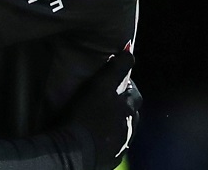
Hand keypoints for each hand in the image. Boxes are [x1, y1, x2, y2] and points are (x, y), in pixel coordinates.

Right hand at [67, 51, 141, 169]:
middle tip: (108, 101)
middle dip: (124, 106)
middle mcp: (128, 128)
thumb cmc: (84, 115)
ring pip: (125, 131)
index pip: (134, 94)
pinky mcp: (110, 159)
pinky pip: (114, 147)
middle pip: (132, 114)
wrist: (73, 151)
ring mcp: (121, 145)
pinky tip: (96, 137)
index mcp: (127, 110)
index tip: (116, 82)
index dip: (127, 86)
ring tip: (100, 119)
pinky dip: (108, 140)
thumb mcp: (100, 86)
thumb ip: (116, 68)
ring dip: (117, 123)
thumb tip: (130, 49)